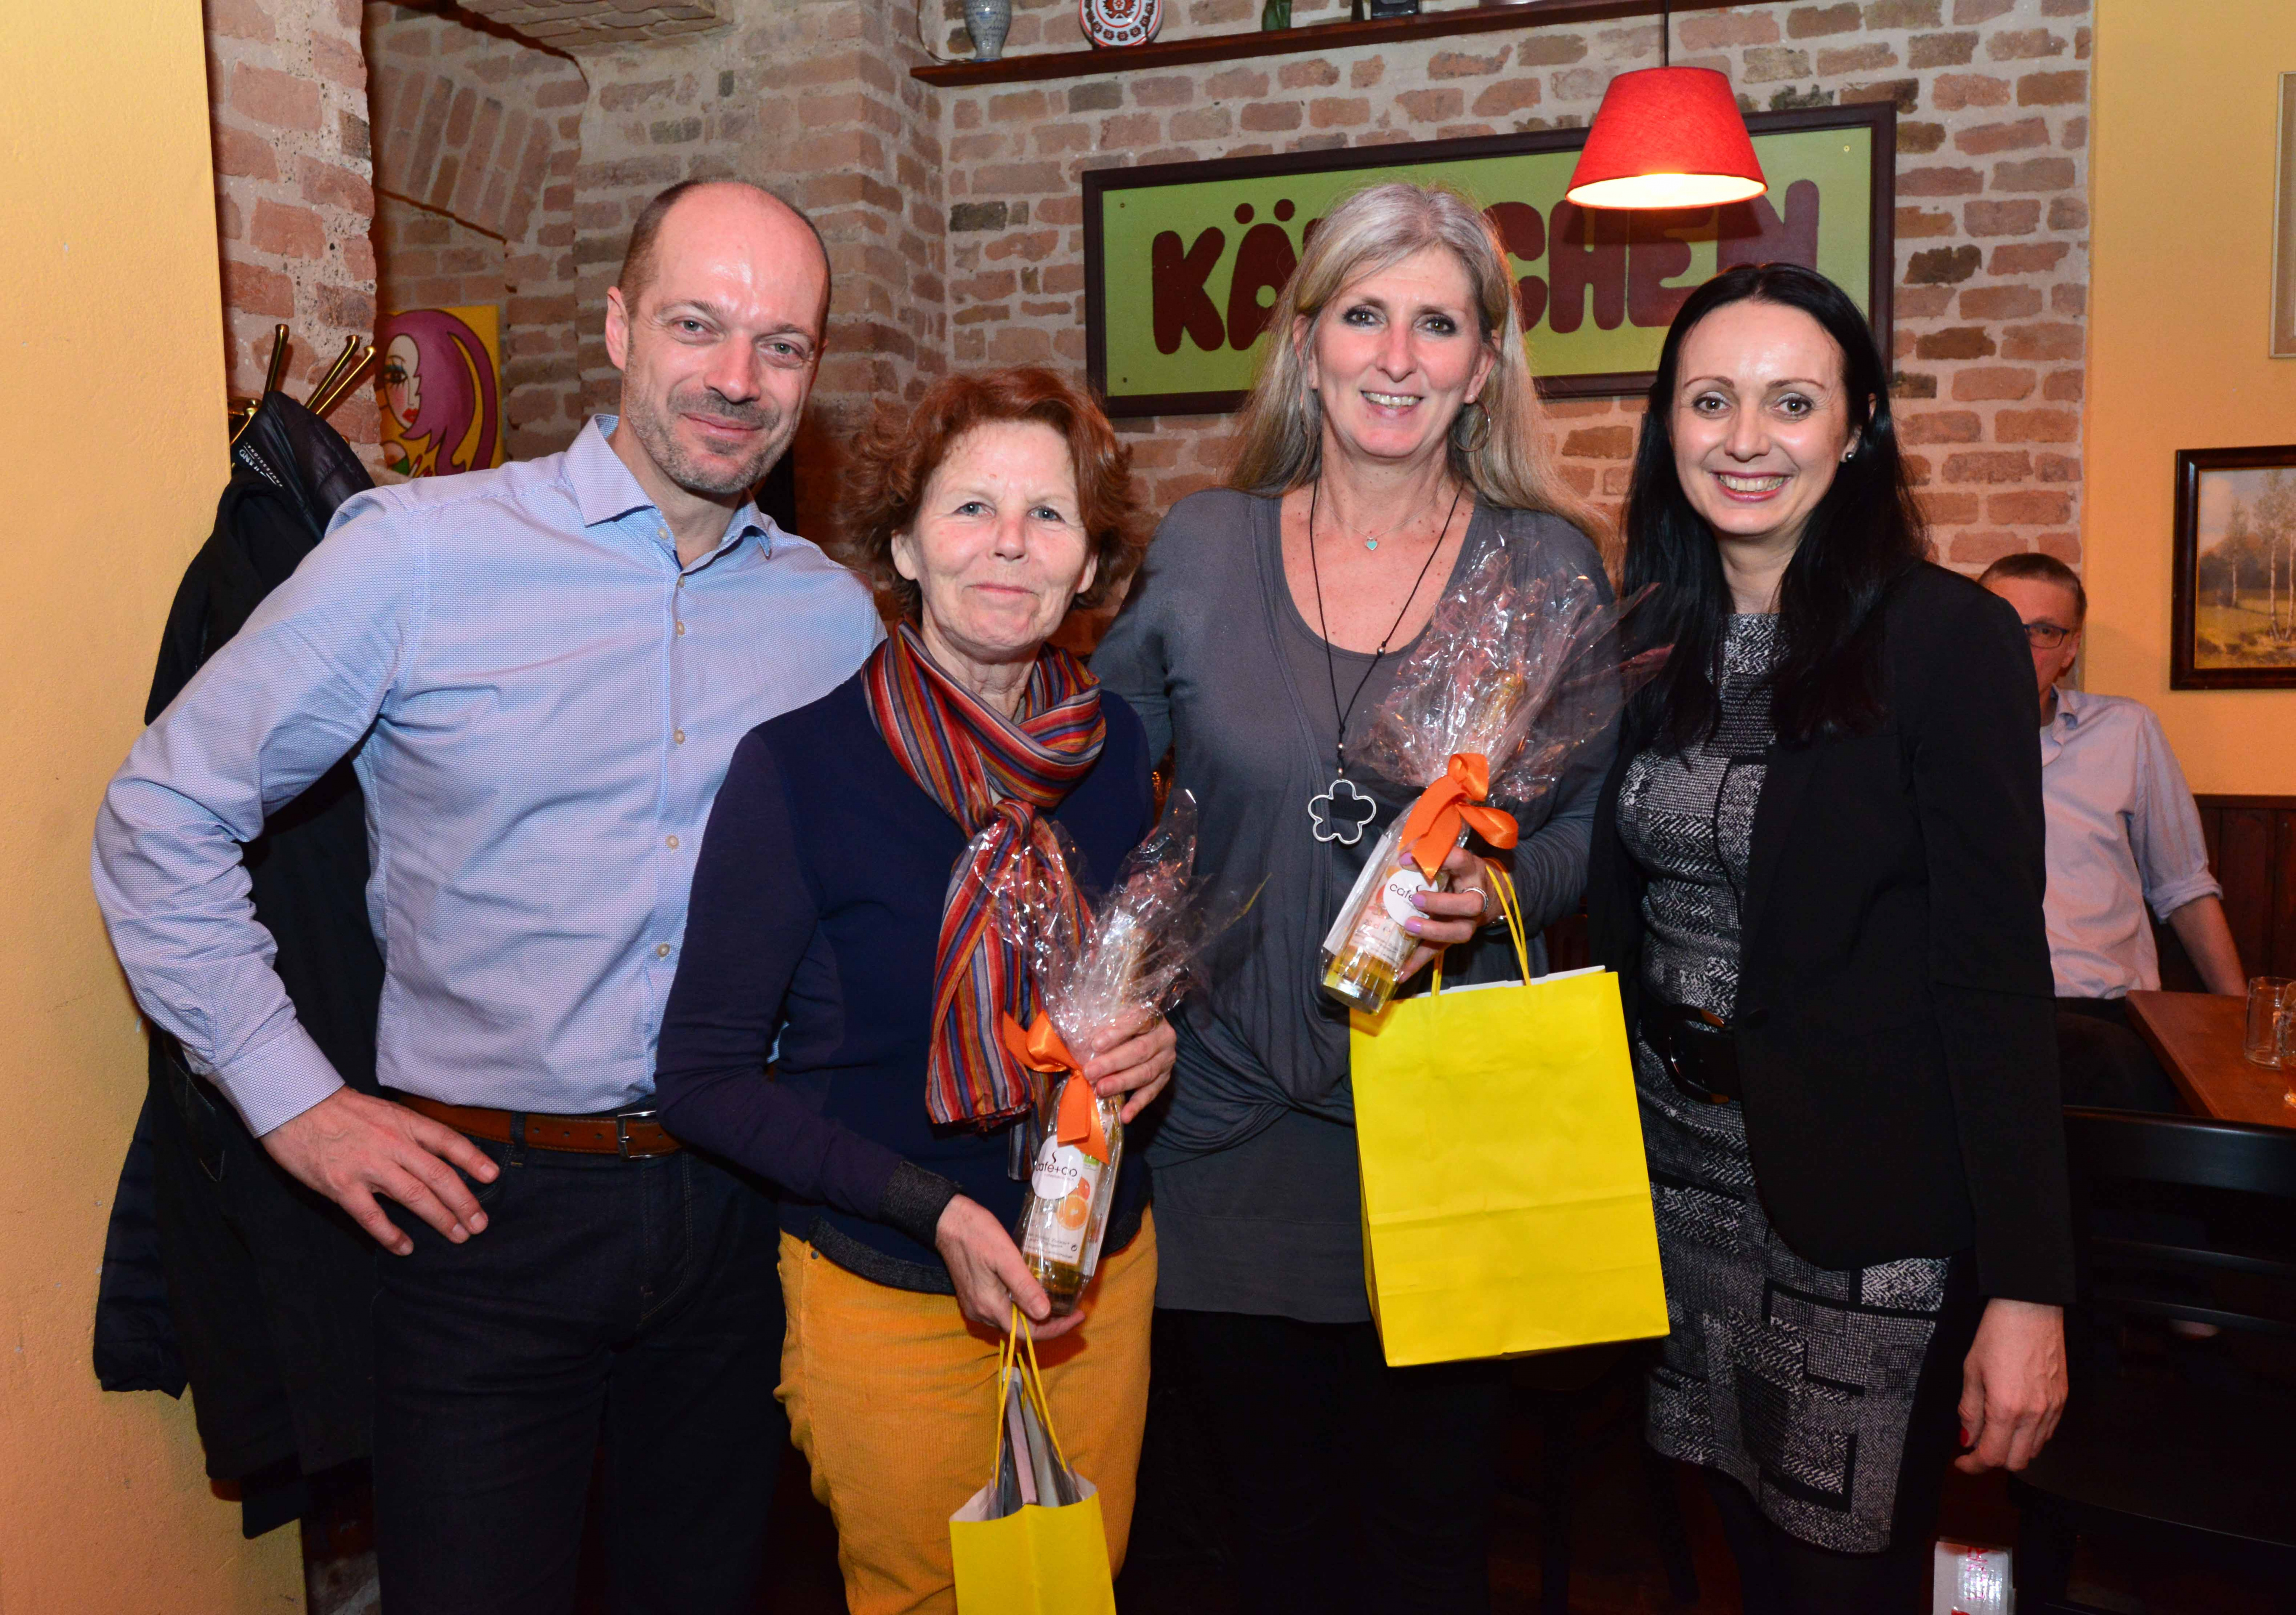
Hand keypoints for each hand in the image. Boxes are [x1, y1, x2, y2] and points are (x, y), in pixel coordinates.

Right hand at [259, 1087, 499, 1255]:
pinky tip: (406, 1248)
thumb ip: (408, 1134)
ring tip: (458, 1236)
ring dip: (440, 1219)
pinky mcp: (342, 1185)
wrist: (294, 1105)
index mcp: (404, 1123)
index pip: (448, 1141)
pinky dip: (391, 1235)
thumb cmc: (340, 1109)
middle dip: (464, 1202)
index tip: (492, 1177)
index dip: (473, 1159)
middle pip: (438, 1176)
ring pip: (414, 1196)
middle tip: (480, 1223)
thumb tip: (436, 1156)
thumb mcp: (383, 1112)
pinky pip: (372, 1216)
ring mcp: (368, 1166)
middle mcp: (392, 1144)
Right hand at [935, 1195, 1083, 1339]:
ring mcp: (976, 1305)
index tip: (1078, 1316)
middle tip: (1073, 1308)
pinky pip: (1003, 1310)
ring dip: (1035, 1316)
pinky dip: (1022, 1307)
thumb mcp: (1005, 1257)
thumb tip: (1045, 1314)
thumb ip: (1024, 1287)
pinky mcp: (974, 1296)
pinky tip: (1034, 1293)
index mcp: (989, 1306)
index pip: (1027, 1333)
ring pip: (1011, 1320)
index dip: (1055, 1329)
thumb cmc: (978, 1234)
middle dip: (1049, 1323)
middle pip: (1020, 1329)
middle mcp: (981, 1313)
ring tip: (1060, 1301)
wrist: (948, 1221)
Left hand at [1083, 1011, 1176, 1123]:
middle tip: (1090, 1072)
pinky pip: (1151, 1093)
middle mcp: (1164, 1037)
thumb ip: (1101, 1023)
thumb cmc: (1124, 1024)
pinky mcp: (1165, 1078)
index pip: (1137, 1021)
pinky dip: (1137, 1105)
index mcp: (1152, 1016)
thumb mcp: (1116, 1016)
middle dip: (1113, 1063)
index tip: (1096, 1044)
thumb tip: (1072, 1031)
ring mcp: (1167, 1059)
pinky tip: (1125, 1115)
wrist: (1149, 1033)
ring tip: (1100, 1090)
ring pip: (1146, 1072)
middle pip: (1140, 1050)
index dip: (1117, 1032)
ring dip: (1122, 1083)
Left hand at [1397, 845, 1491, 983]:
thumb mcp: (1452, 858)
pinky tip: (1400, 973)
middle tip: (1415, 898)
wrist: (1494, 895)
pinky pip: (1439, 952)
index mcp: (1471, 871)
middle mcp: (1475, 898)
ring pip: (1459, 932)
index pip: (1459, 860)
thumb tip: (1401, 855)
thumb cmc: (1463, 873)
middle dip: (1441, 903)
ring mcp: (1469, 921)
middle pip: (1469, 905)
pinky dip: (1418, 963)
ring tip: (1408, 926)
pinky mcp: (1456, 938)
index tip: (1405, 859)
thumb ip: (1429, 854)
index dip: (1435, 859)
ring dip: (1432, 931)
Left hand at [1955, 1297, 2067, 1472]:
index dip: (1974, 1465)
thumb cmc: (1999, 1333)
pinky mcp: (2062, 1400)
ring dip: (2013, 1449)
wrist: (2030, 1309)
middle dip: (1993, 1460)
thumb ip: (1969, 1410)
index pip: (1992, 1456)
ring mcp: (2052, 1408)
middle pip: (2016, 1461)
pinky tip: (2016, 1422)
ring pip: (2034, 1450)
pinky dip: (2031, 1436)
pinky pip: (2048, 1433)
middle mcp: (2033, 1413)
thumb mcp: (1971, 1371)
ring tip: (1995, 1433)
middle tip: (1977, 1448)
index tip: (1963, 1462)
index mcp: (2006, 1408)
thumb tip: (1967, 1437)